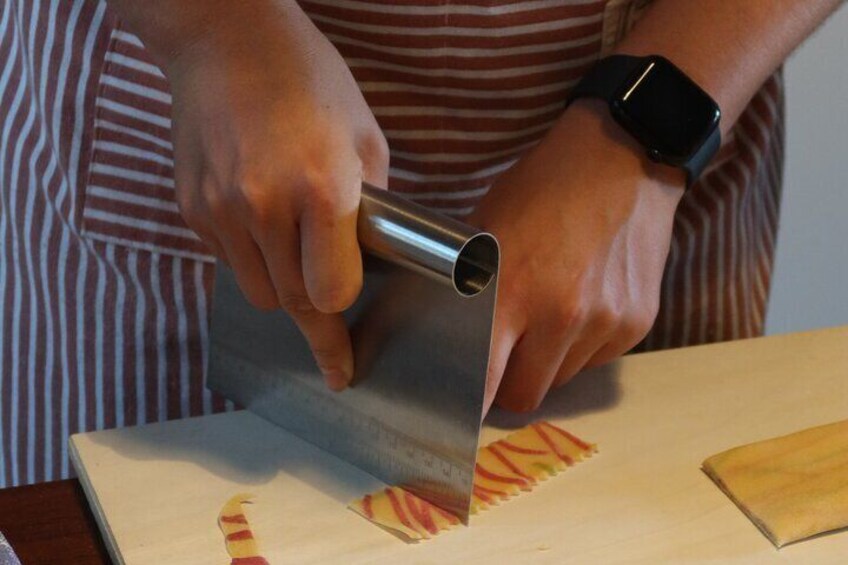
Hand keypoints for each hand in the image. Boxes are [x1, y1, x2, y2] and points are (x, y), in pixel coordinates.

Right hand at [164, 4, 388, 389]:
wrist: (225, 39)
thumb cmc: (307, 79)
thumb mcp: (364, 137)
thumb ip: (371, 208)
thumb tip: (369, 259)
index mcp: (321, 188)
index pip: (330, 294)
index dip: (341, 327)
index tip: (346, 358)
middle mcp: (265, 206)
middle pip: (292, 304)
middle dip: (316, 316)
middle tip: (332, 327)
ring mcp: (221, 209)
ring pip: (256, 292)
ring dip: (282, 287)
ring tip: (295, 248)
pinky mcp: (192, 207)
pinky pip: (226, 261)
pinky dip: (250, 258)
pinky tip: (262, 218)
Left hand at [470, 100, 683, 412]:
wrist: (624, 158)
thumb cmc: (541, 189)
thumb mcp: (484, 228)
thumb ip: (467, 288)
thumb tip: (440, 335)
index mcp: (512, 291)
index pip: (482, 384)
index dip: (466, 407)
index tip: (455, 411)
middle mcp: (562, 316)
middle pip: (523, 396)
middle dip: (507, 383)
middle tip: (503, 350)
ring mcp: (605, 322)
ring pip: (561, 379)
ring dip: (547, 362)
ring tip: (548, 311)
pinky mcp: (637, 324)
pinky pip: (596, 359)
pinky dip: (582, 344)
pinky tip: (583, 299)